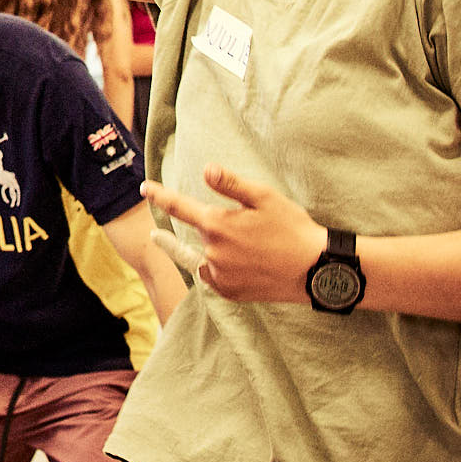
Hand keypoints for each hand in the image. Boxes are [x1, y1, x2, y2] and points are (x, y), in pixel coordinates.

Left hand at [146, 165, 325, 303]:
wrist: (316, 271)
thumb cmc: (293, 229)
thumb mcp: (265, 197)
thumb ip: (230, 184)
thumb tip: (206, 169)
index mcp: (217, 225)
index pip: (179, 207)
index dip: (160, 196)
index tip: (144, 189)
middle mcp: (212, 252)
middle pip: (200, 232)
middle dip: (216, 225)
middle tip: (253, 227)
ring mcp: (220, 276)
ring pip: (206, 255)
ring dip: (217, 247)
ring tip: (251, 246)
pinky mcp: (230, 292)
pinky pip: (214, 276)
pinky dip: (220, 267)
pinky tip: (245, 262)